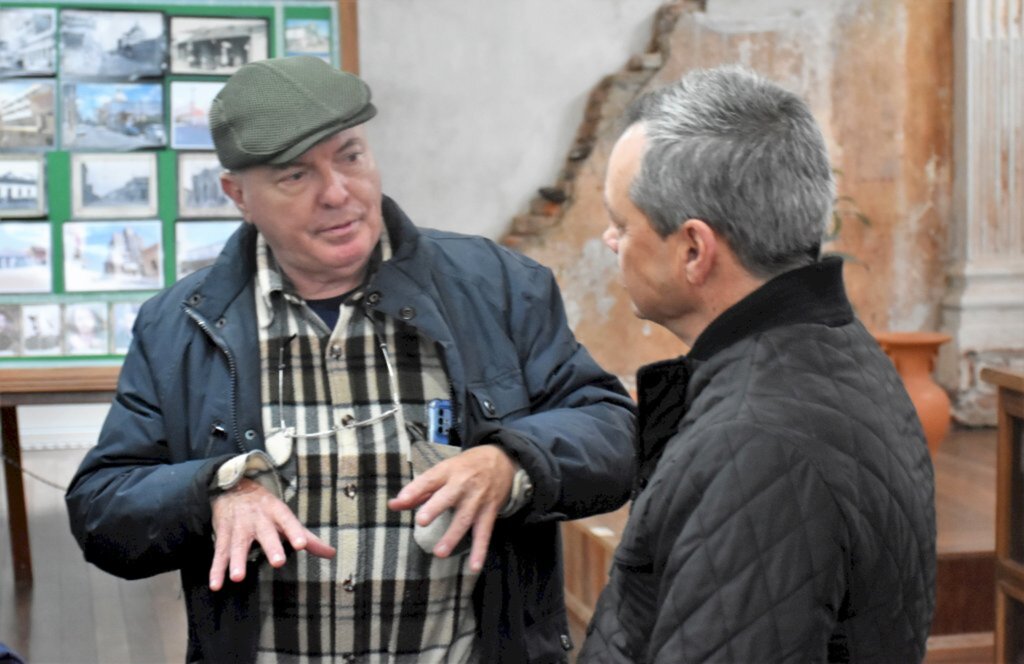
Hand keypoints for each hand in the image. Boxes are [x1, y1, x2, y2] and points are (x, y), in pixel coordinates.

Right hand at [208, 477, 335, 590]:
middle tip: (278, 562)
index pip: (289, 521)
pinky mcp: (224, 534)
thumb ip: (308, 538)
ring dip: (237, 561)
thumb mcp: (287, 518)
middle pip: (266, 533)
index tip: (301, 545)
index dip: (295, 532)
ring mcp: (239, 526)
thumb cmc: (266, 509)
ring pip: (238, 544)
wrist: (233, 488)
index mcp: (277, 512)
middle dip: (272, 547)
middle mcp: (259, 518)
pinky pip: (219, 552)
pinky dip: (216, 569)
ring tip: (238, 578)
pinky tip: (216, 584)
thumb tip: (332, 553)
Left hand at [387, 444, 515, 572]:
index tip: (401, 500)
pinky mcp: (489, 512)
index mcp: (448, 471)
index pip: (429, 479)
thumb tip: (392, 505)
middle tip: (421, 521)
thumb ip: (417, 491)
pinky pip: (484, 533)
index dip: (415, 489)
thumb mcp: (442, 472)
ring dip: (452, 536)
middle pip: (448, 496)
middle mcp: (463, 484)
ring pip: (464, 519)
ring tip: (439, 553)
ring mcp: (477, 500)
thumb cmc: (465, 468)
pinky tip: (474, 567)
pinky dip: (480, 551)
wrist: (501, 461)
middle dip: (435, 508)